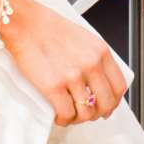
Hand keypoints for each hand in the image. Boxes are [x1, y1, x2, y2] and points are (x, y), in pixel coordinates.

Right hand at [1, 0, 126, 125]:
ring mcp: (73, 76)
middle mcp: (90, 64)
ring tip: (70, 114)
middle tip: (88, 113)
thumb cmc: (47, 28)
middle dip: (98, 114)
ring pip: (86, 112)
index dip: (114, 101)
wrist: (24, 24)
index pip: (119, 86)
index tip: (107, 106)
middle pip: (106, 103)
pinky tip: (58, 115)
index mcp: (100, 52)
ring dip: (79, 118)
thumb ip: (93, 58)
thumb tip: (97, 80)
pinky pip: (66, 114)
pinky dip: (63, 119)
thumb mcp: (82, 37)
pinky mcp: (53, 87)